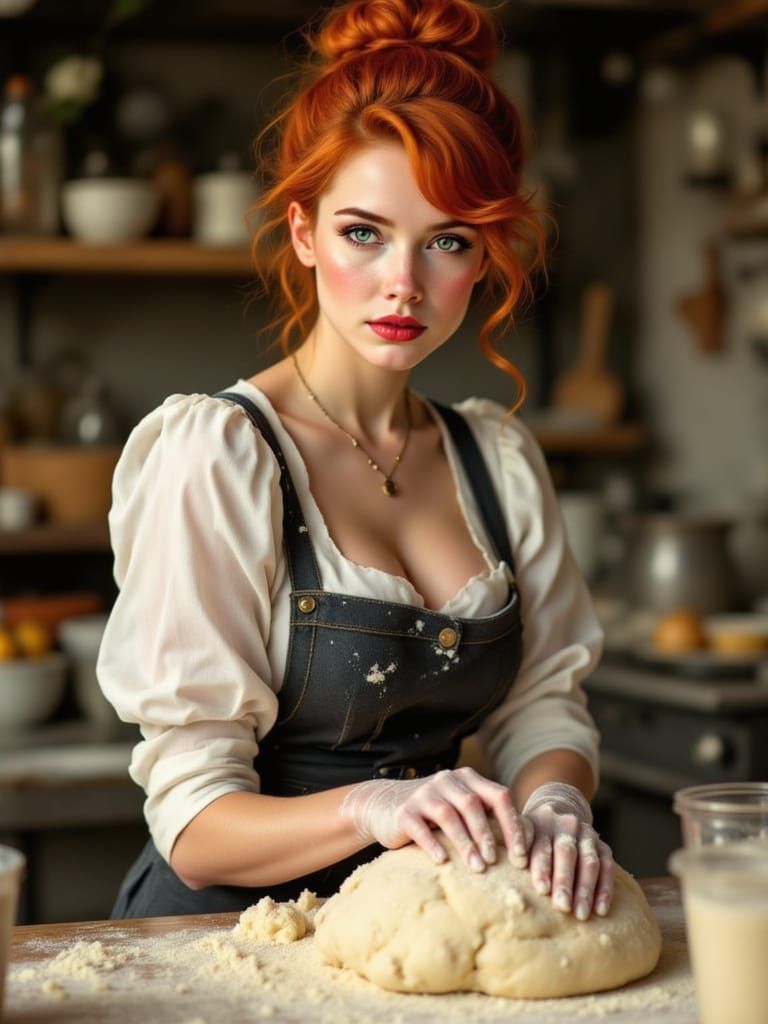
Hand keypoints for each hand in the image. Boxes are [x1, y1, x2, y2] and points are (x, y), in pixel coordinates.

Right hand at [339, 767, 529, 871]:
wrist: (383, 805)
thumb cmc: (433, 814)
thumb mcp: (460, 807)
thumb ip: (486, 817)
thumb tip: (527, 851)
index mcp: (468, 779)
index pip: (499, 796)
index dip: (513, 825)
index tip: (522, 857)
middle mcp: (447, 780)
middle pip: (473, 805)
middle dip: (488, 836)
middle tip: (498, 864)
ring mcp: (424, 794)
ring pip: (449, 815)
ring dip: (465, 843)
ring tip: (477, 869)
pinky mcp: (404, 811)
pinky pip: (421, 827)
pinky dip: (433, 844)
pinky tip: (443, 862)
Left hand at [521, 782, 613, 920]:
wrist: (562, 807)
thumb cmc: (533, 832)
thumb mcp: (522, 830)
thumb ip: (512, 845)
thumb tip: (489, 864)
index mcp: (542, 821)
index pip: (542, 844)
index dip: (542, 866)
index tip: (540, 889)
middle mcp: (566, 825)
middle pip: (566, 853)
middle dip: (564, 880)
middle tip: (561, 906)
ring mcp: (587, 834)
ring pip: (588, 861)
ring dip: (585, 889)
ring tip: (580, 914)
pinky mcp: (603, 846)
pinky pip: (607, 867)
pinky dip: (605, 889)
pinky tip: (600, 909)